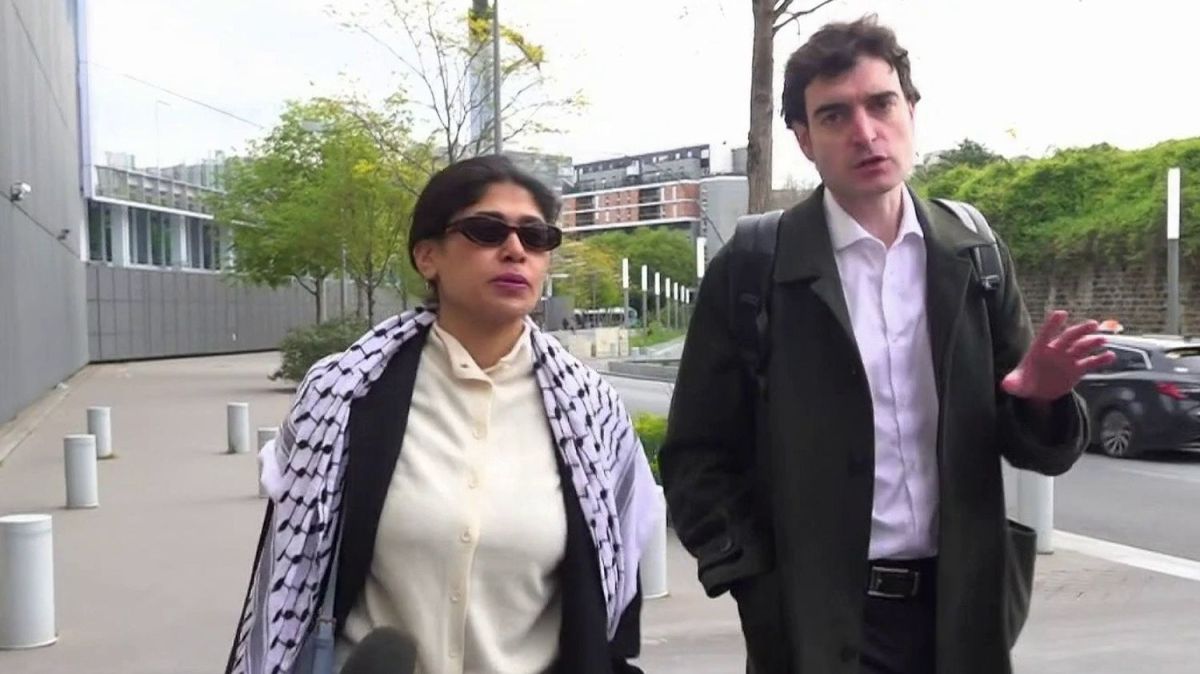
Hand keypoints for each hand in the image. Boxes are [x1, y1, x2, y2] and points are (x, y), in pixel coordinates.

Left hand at [1001, 310, 1116, 402]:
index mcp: (1039, 349)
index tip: (1060, 313)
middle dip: (1080, 330)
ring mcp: (1068, 359)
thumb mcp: (1016, 384)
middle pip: (1069, 337)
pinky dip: (1100, 359)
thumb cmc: (1024, 382)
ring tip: (1103, 339)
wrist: (1037, 392)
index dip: (1052, 324)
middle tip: (1093, 324)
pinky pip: (1090, 363)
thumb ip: (1012, 383)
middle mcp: (1056, 350)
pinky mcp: (1077, 369)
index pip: (1046, 333)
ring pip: (1082, 347)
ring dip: (1093, 342)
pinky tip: (1110, 356)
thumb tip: (1006, 385)